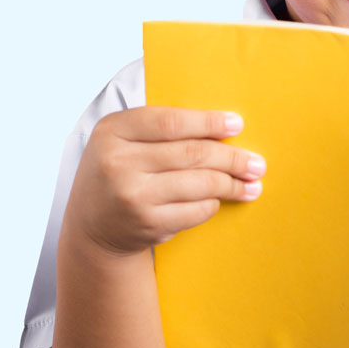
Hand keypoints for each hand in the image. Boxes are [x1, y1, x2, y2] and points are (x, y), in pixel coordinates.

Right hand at [64, 106, 265, 255]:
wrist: (91, 226)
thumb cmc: (120, 171)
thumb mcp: (124, 139)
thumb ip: (162, 127)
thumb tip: (225, 125)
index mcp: (112, 130)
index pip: (171, 122)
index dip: (209, 123)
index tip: (237, 125)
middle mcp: (118, 163)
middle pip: (192, 154)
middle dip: (232, 158)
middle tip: (256, 163)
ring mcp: (132, 196)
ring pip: (200, 183)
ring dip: (232, 184)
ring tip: (252, 184)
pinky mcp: (146, 224)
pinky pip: (196, 210)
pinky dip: (213, 204)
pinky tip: (221, 200)